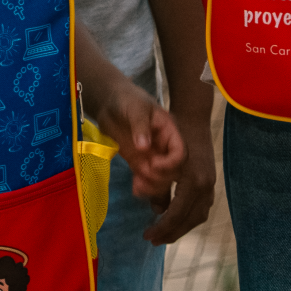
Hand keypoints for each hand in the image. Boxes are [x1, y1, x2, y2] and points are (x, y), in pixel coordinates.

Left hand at [91, 82, 187, 203]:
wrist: (110, 104)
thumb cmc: (127, 100)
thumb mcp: (136, 107)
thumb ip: (140, 126)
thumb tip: (144, 147)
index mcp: (170, 132)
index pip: (180, 152)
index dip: (171, 163)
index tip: (153, 164)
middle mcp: (164, 147)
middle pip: (173, 170)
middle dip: (161, 177)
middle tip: (142, 174)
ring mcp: (152, 156)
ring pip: (161, 179)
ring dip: (153, 186)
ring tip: (138, 186)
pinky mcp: (139, 163)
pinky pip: (146, 180)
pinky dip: (144, 188)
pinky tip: (136, 190)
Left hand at [140, 101, 217, 244]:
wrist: (194, 116)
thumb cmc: (173, 131)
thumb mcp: (158, 153)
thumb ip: (153, 177)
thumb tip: (147, 200)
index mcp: (194, 179)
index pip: (178, 212)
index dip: (163, 226)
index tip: (148, 235)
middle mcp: (205, 184)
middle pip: (190, 219)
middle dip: (172, 232)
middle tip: (153, 239)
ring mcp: (210, 184)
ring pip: (198, 216)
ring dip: (181, 228)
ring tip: (162, 235)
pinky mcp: (209, 182)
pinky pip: (201, 208)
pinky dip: (188, 218)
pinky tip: (174, 220)